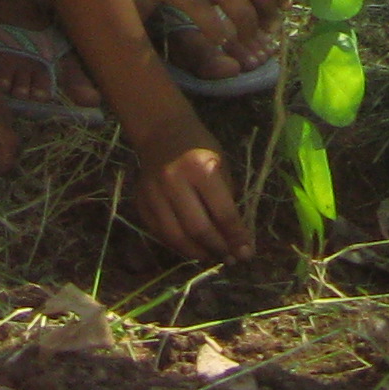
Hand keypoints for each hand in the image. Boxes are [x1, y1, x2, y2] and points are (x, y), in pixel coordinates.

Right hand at [133, 135, 255, 262]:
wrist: (162, 130)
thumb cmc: (198, 145)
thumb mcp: (221, 164)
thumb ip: (226, 198)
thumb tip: (235, 237)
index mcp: (201, 168)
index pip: (223, 213)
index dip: (236, 236)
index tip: (247, 252)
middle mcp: (174, 182)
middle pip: (198, 229)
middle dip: (218, 248)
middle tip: (230, 258)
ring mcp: (154, 193)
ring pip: (176, 237)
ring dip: (197, 253)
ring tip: (211, 256)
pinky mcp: (141, 201)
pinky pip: (159, 233)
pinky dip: (177, 245)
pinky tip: (191, 247)